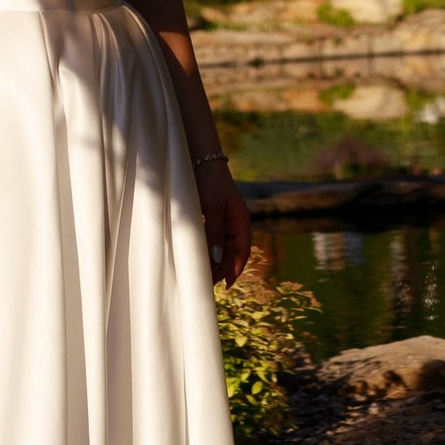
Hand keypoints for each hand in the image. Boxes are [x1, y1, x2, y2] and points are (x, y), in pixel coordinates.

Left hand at [197, 160, 251, 285]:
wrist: (201, 158)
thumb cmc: (209, 181)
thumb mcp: (212, 208)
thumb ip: (215, 233)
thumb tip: (218, 259)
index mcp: (241, 219)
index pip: (242, 250)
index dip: (236, 268)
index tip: (226, 284)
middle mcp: (236, 221)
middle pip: (232, 251)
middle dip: (223, 268)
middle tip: (209, 285)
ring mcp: (225, 219)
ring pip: (223, 246)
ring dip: (216, 261)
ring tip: (205, 277)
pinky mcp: (214, 216)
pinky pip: (214, 238)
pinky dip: (209, 250)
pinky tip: (201, 258)